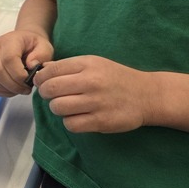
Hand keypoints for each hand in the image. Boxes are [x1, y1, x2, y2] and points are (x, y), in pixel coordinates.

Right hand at [0, 30, 53, 97]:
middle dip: (14, 85)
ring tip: (21, 89)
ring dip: (8, 90)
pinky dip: (3, 92)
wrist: (23, 43)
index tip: (30, 81)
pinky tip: (13, 89)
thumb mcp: (44, 46)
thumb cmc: (33, 45)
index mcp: (8, 40)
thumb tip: (31, 65)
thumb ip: (41, 55)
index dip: (19, 74)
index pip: (8, 59)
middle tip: (26, 89)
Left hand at [33, 55, 153, 133]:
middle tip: (53, 96)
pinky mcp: (101, 121)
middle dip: (46, 94)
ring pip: (58, 107)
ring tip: (68, 107)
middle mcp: (91, 81)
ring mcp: (96, 102)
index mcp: (87, 64)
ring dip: (58, 109)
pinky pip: (71, 124)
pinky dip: (70, 122)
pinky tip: (78, 117)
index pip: (51, 70)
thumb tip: (41, 69)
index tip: (43, 83)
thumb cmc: (116, 78)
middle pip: (50, 89)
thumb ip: (68, 66)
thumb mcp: (94, 63)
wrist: (147, 95)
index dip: (41, 78)